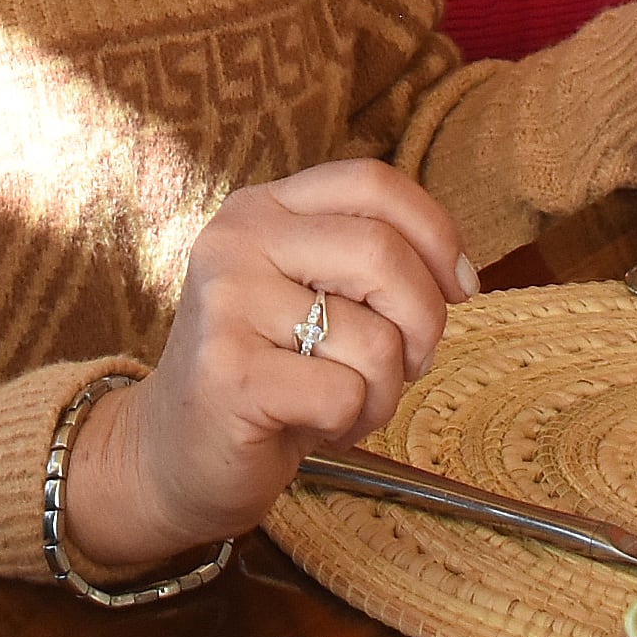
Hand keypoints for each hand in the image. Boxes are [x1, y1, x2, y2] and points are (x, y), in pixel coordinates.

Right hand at [59, 161, 473, 573]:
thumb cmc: (270, 373)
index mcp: (261, 208)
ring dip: (384, 390)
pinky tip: (312, 426)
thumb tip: (458, 276)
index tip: (460, 287)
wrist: (176, 454)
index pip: (370, 182)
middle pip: (382, 252)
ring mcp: (226, 304)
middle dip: (424, 321)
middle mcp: (235, 240)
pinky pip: (346, 392)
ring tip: (342, 402)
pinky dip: (350, 422)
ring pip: (374, 336)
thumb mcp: (313, 295)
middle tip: (409, 363)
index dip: (435, 231)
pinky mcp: (230, 373)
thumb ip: (368, 264)